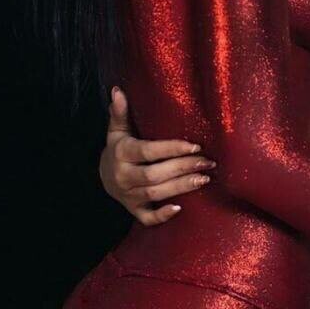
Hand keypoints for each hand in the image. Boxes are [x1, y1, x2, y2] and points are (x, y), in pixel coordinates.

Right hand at [99, 87, 216, 224]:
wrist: (102, 178)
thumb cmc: (118, 149)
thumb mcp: (116, 131)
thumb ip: (120, 113)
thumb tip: (118, 90)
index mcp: (120, 153)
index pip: (148, 151)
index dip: (172, 149)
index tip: (195, 146)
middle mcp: (122, 176)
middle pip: (155, 175)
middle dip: (183, 168)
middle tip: (208, 162)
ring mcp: (127, 195)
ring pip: (155, 194)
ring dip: (181, 187)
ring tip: (204, 178)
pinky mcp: (133, 210)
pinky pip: (146, 218)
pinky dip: (161, 215)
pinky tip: (180, 208)